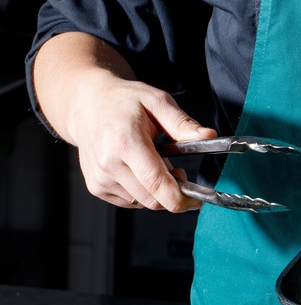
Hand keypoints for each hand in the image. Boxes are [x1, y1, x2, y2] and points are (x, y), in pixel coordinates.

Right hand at [66, 72, 216, 210]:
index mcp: (125, 142)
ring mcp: (100, 178)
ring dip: (157, 191)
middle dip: (173, 193)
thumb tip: (208, 136)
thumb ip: (183, 123)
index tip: (195, 200)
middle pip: (152, 200)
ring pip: (143, 203)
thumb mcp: (157, 101)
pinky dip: (142, 191)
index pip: (156, 183)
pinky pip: (130, 201)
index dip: (180, 198)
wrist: (87, 103)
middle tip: (179, 171)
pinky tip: (139, 169)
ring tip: (155, 163)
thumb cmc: (123, 101)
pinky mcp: (96, 187)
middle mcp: (108, 164)